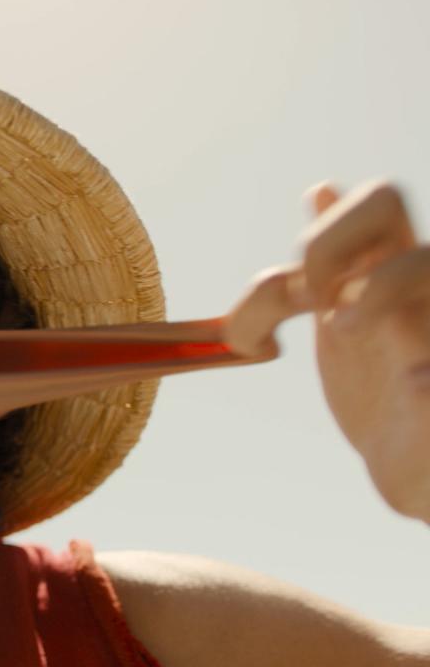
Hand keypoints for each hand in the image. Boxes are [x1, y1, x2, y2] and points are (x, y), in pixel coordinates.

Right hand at [224, 180, 429, 522]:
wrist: (416, 462)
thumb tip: (423, 375)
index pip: (418, 257)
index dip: (376, 283)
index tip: (344, 331)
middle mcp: (407, 290)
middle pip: (378, 203)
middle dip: (328, 242)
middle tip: (309, 300)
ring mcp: (365, 294)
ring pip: (322, 240)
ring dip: (273, 287)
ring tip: (253, 338)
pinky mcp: (330, 316)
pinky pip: (299, 275)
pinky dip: (271, 285)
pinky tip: (257, 315)